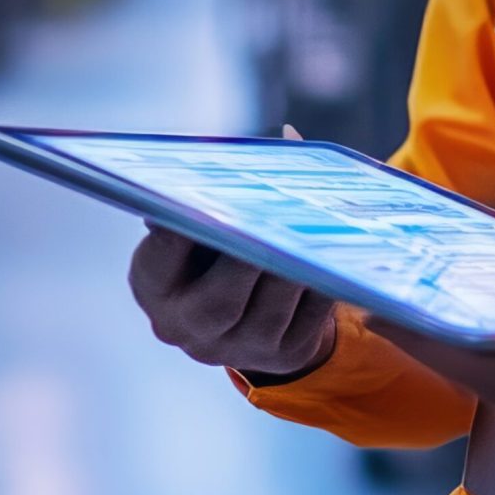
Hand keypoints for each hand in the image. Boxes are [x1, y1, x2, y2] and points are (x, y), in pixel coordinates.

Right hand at [125, 124, 335, 383]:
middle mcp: (188, 327)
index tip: (196, 202)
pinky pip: (309, 319)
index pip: (157, 263)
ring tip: (315, 230)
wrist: (250, 320)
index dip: (175, 236)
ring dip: (295, 269)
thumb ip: (225, 191)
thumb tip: (287, 139)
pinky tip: (337, 253)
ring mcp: (238, 348)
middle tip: (273, 220)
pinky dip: (324, 283)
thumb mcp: (206, 229)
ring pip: (271, 312)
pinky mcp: (286, 356)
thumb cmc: (221, 252)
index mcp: (156, 286)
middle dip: (248, 260)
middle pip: (219, 302)